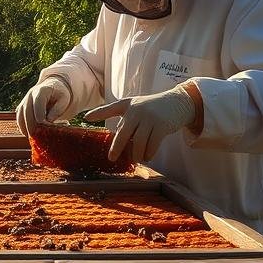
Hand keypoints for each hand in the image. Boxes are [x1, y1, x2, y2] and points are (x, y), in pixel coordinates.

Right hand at [16, 76, 73, 136]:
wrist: (52, 87)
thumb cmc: (60, 94)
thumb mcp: (64, 100)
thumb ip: (56, 110)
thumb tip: (47, 122)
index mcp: (41, 91)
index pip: (37, 106)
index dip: (42, 120)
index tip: (49, 128)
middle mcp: (29, 96)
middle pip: (27, 114)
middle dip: (35, 128)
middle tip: (44, 137)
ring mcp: (23, 102)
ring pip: (21, 119)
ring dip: (29, 131)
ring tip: (39, 138)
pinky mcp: (21, 109)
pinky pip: (20, 122)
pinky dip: (25, 130)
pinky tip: (34, 135)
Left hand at [84, 84, 198, 162]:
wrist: (177, 102)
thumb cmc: (151, 107)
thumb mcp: (133, 105)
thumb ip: (116, 113)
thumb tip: (95, 122)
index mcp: (128, 105)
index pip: (111, 109)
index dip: (98, 113)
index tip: (86, 118)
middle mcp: (137, 111)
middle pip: (124, 133)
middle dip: (117, 148)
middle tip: (112, 158)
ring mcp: (150, 118)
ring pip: (139, 142)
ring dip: (136, 154)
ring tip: (136, 159)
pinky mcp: (162, 126)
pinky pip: (152, 144)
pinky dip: (149, 153)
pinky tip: (147, 156)